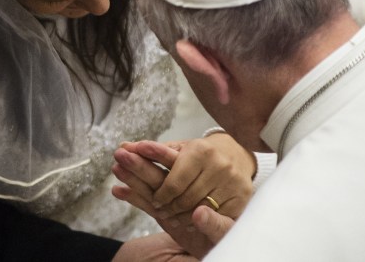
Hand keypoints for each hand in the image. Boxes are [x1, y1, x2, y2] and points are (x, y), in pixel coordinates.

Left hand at [112, 135, 253, 256]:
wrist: (237, 154)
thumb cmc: (199, 154)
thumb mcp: (178, 149)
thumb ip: (152, 152)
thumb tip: (123, 146)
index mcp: (200, 151)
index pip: (173, 180)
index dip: (160, 194)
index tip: (153, 200)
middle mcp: (218, 165)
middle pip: (185, 196)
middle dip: (169, 206)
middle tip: (159, 210)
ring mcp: (232, 182)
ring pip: (199, 207)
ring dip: (181, 214)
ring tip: (170, 215)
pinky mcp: (241, 197)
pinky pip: (215, 215)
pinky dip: (198, 219)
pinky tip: (188, 219)